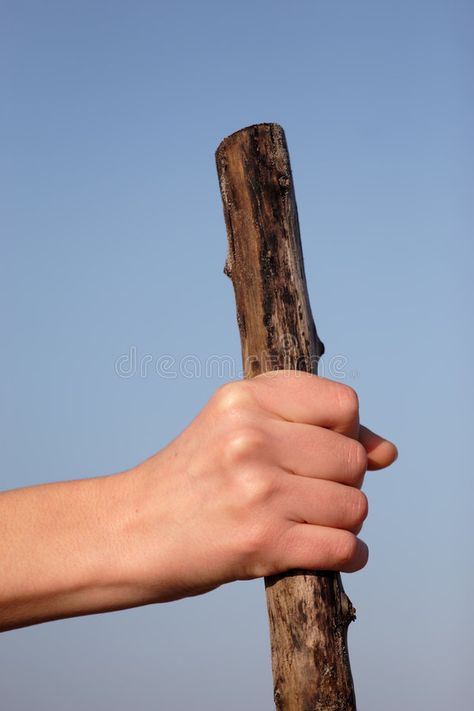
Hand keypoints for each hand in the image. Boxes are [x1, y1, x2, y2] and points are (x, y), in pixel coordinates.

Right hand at [120, 371, 396, 602]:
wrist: (129, 531)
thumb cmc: (192, 480)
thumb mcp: (235, 428)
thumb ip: (312, 428)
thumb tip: (387, 452)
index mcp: (244, 397)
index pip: (344, 403)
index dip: (348, 431)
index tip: (326, 451)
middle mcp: (251, 436)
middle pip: (354, 458)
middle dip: (344, 482)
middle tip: (310, 494)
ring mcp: (257, 489)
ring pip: (355, 505)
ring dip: (343, 522)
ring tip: (310, 522)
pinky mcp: (260, 542)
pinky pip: (343, 548)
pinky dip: (347, 556)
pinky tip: (327, 552)